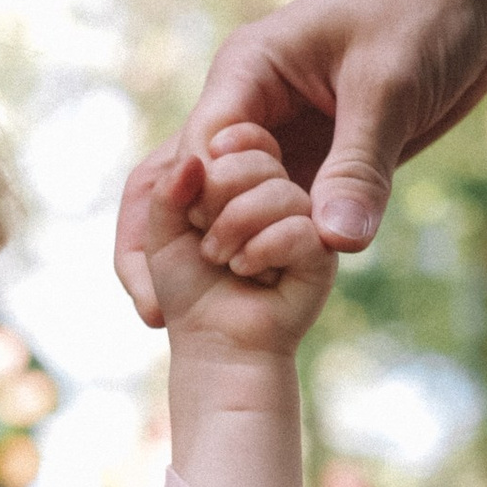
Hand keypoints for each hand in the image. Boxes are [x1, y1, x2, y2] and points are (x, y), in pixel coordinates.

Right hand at [115, 0, 486, 323]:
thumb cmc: (427, 7)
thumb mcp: (391, 87)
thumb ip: (360, 166)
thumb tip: (333, 245)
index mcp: (247, 73)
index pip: (195, 155)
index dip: (188, 216)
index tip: (205, 267)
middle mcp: (251, 108)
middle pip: (186, 186)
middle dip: (173, 245)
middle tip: (158, 312)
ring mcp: (282, 136)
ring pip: (230, 205)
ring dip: (219, 252)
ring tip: (196, 312)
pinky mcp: (321, 159)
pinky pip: (284, 212)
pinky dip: (276, 249)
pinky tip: (267, 297)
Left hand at [142, 126, 334, 358]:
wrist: (217, 347)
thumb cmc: (190, 291)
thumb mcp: (164, 232)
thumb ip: (169, 189)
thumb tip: (199, 160)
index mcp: (246, 180)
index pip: (239, 139)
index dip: (213, 164)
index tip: (193, 206)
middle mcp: (279, 195)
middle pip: (258, 159)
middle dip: (217, 196)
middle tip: (205, 236)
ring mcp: (305, 220)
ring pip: (280, 190)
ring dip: (236, 226)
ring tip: (224, 259)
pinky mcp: (322, 253)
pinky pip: (299, 228)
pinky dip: (262, 249)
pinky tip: (250, 272)